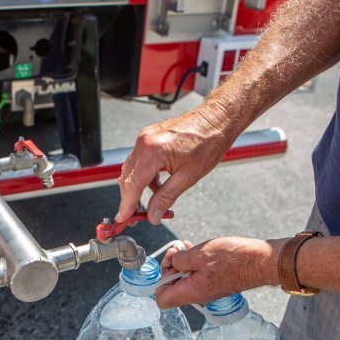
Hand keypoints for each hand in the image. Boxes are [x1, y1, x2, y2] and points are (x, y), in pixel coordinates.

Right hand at [116, 104, 237, 224]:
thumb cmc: (208, 143)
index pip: (132, 185)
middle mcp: (144, 142)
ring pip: (131, 170)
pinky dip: (144, 176)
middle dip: (130, 199)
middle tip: (136, 217)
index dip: (126, 205)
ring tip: (151, 203)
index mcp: (153, 152)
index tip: (123, 219)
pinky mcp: (149, 136)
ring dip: (137, 188)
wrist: (216, 120)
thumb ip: (166, 198)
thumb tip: (153, 216)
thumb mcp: (188, 177)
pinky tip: (157, 184)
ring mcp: (145, 138)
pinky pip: (139, 161)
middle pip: (127, 178)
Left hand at [155, 237, 285, 307]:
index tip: (169, 264)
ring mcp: (206, 289)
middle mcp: (197, 295)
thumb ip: (179, 260)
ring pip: (184, 279)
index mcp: (191, 292)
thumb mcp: (199, 254)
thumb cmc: (233, 258)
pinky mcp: (214, 282)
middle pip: (171, 287)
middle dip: (170, 267)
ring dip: (181, 262)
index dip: (159, 281)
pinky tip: (195, 249)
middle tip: (178, 251)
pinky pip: (196, 275)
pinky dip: (193, 262)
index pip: (162, 299)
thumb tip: (174, 262)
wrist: (261, 261)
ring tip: (186, 247)